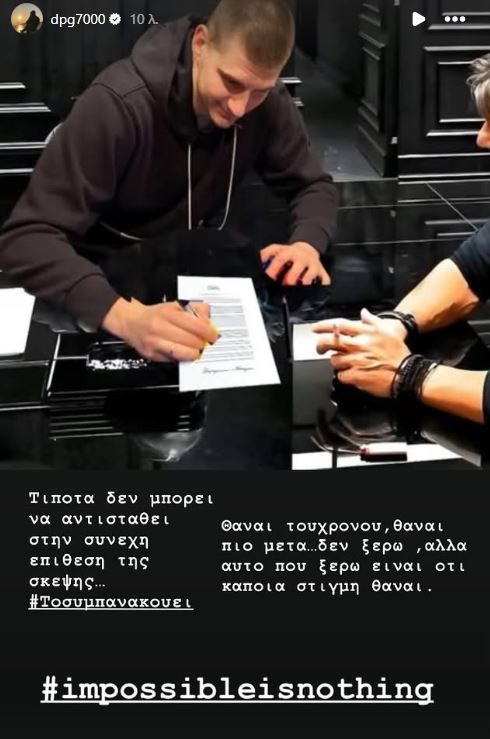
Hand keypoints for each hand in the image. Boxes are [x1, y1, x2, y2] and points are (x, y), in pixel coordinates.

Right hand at [102, 298, 218, 361]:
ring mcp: (156, 342)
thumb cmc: (155, 315)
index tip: (213, 335)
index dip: (208, 332)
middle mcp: (161, 327)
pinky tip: (184, 353)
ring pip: (183, 352)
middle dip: (203, 344)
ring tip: (197, 350)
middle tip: (207, 344)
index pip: (195, 324)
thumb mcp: (174, 306)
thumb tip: (208, 318)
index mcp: (169, 312)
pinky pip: (173, 360)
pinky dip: (182, 358)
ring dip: (194, 353)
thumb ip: (194, 310)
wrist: (131, 322)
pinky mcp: (152, 354)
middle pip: (191, 340)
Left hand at [260, 242, 330, 285]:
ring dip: (306, 281)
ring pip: (311, 273)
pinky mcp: (321, 271)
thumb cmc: (290, 253)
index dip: (274, 269)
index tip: (269, 277)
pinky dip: (322, 286)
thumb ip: (266, 254)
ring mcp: (313, 264)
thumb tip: (256, 262)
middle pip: (297, 267)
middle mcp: (302, 258)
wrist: (307, 248)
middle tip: (285, 285)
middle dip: (290, 277)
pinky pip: (324, 280)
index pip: (280, 259)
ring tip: (300, 287)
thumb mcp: (277, 249)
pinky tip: (316, 292)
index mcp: (289, 252)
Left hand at [313, 308, 409, 397]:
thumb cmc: (398, 353)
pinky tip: (353, 374)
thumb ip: (372, 320)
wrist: (406, 374)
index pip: (338, 325)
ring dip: (338, 362)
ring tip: (347, 363)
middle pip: (328, 342)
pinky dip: (345, 376)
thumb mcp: (387, 330)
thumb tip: (363, 312)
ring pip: (334, 360)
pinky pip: (341, 375)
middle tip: (320, 348)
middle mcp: (358, 345)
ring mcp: (355, 361)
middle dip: (320, 345)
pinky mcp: (355, 376)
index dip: (323, 326)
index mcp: (364, 332)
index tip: (315, 328)